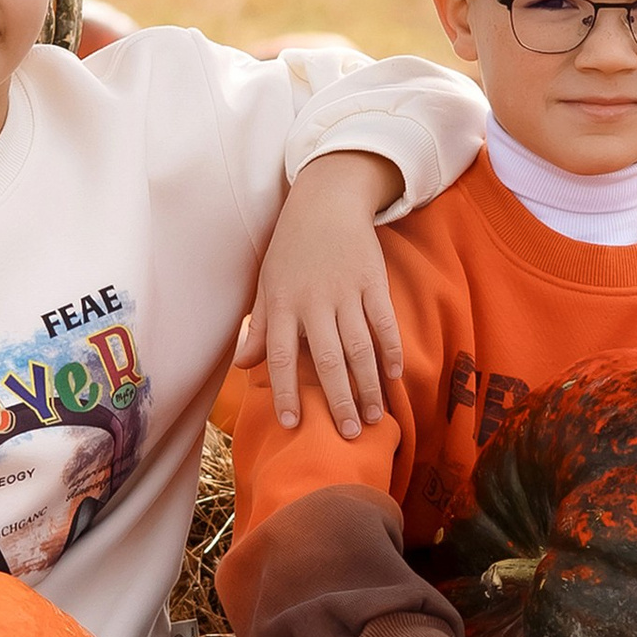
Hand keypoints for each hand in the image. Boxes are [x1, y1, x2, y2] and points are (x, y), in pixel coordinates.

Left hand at [232, 149, 404, 436]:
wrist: (325, 201)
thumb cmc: (291, 248)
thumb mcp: (267, 284)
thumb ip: (260, 327)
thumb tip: (243, 365)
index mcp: (282, 304)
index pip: (282, 358)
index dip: (286, 392)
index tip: (292, 424)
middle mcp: (313, 301)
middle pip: (328, 360)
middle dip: (339, 401)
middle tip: (349, 435)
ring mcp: (345, 291)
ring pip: (359, 347)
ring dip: (369, 386)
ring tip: (376, 418)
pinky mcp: (373, 281)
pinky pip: (384, 322)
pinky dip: (390, 350)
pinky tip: (394, 376)